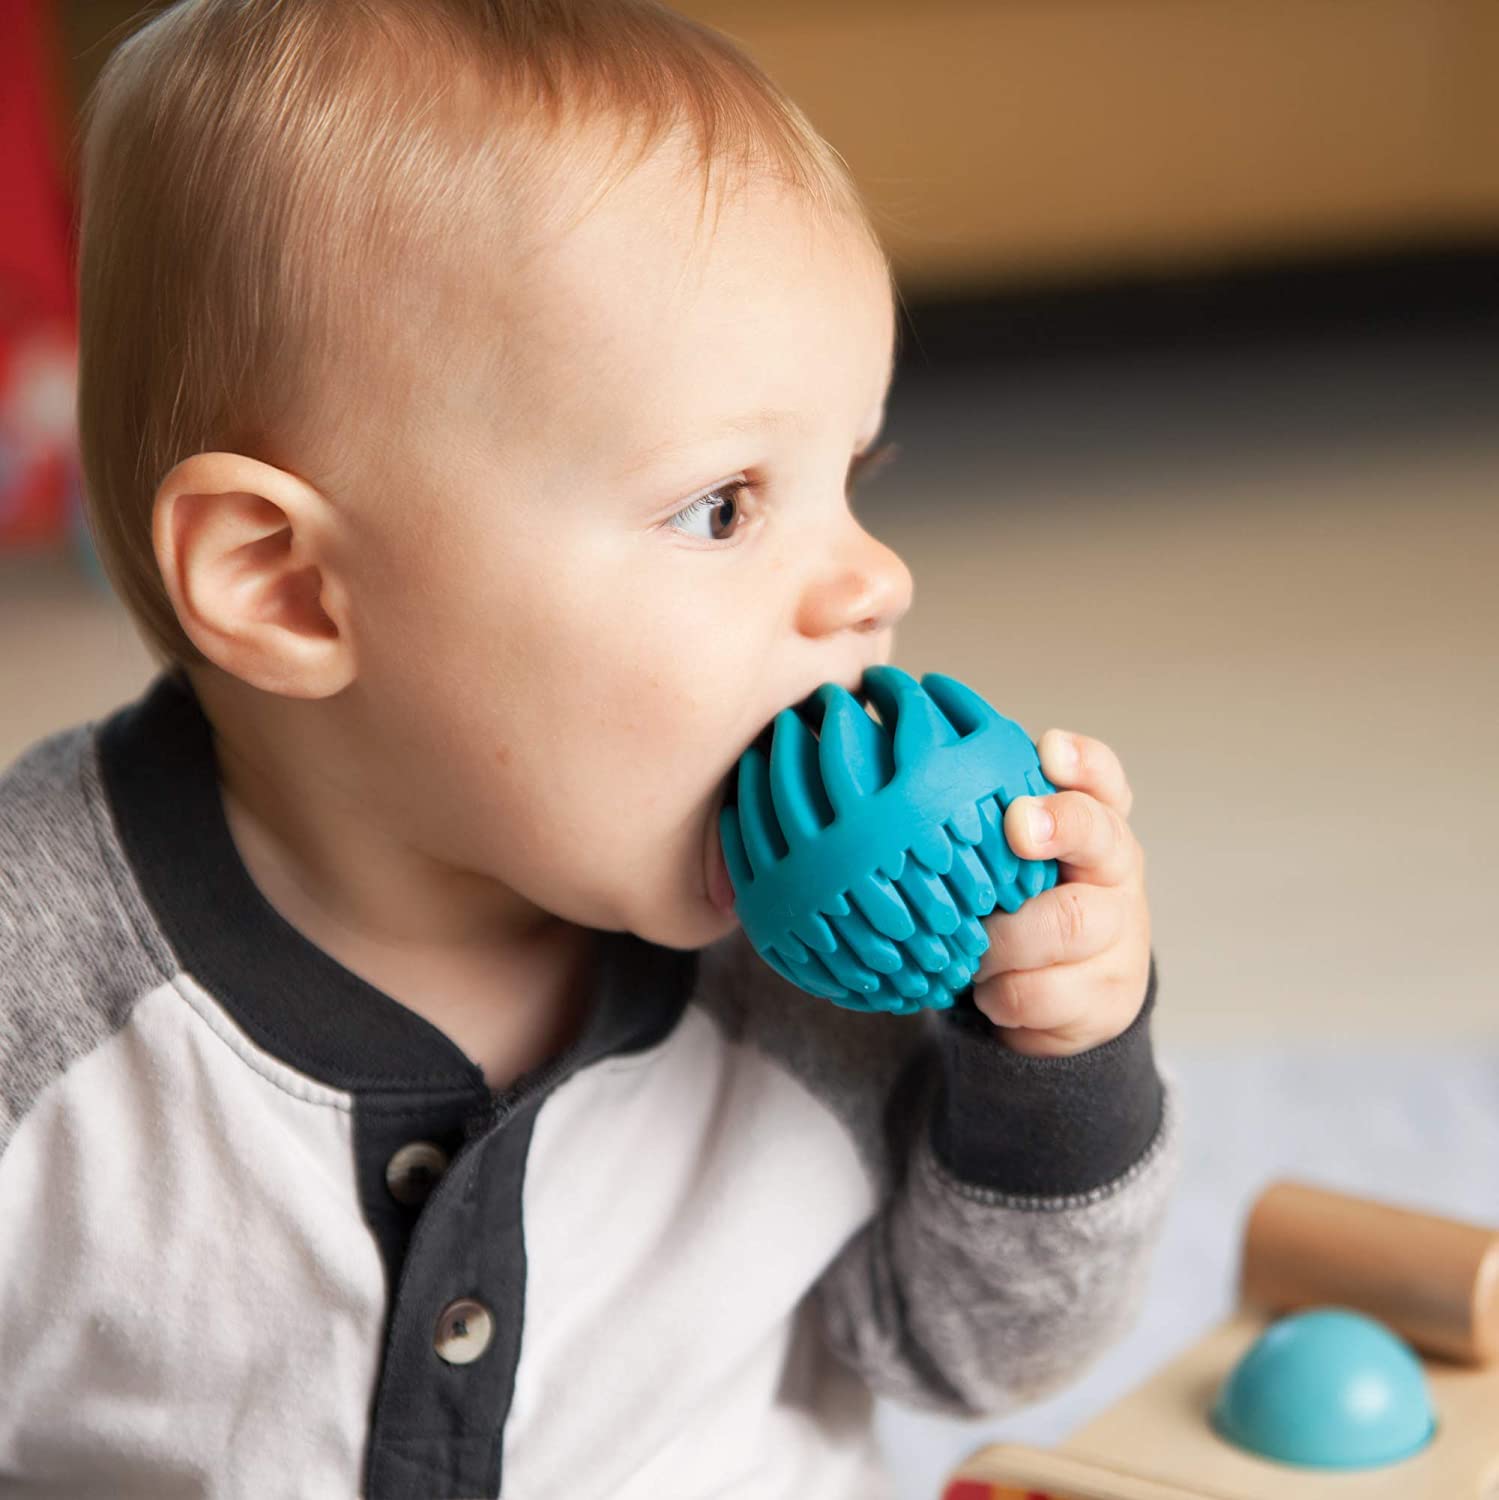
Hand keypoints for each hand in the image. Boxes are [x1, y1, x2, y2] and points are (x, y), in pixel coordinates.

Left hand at [971, 729, 1150, 1057]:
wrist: (1065, 1003)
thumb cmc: (1022, 910)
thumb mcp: (1012, 863)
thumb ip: (982, 824)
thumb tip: (901, 787)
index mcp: (1094, 826)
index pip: (1102, 779)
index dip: (1081, 762)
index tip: (1048, 751)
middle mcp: (1115, 872)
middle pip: (1101, 837)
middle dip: (1058, 825)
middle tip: (1017, 826)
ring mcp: (1119, 936)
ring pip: (1064, 925)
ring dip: (1002, 939)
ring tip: (971, 947)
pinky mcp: (1105, 998)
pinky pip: (1039, 992)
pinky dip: (998, 993)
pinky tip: (985, 989)